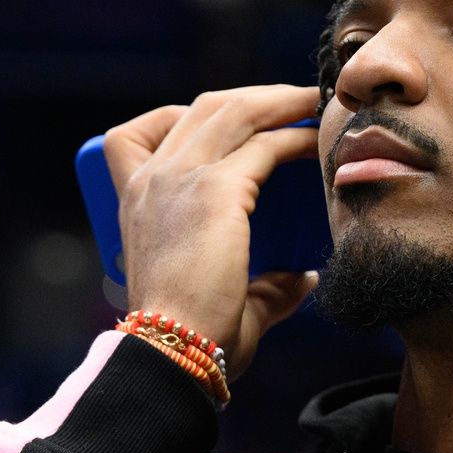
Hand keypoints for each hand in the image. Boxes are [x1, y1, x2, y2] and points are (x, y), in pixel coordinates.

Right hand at [104, 84, 320, 379]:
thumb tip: (300, 278)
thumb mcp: (217, 298)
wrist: (171, 353)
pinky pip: (264, 146)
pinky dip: (294, 138)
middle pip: (203, 109)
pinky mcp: (214, 191)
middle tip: (294, 105)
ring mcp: (179, 179)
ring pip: (234, 111)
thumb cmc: (190, 338)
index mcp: (135, 202)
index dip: (184, 117)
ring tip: (313, 103)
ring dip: (278, 102)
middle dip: (253, 99)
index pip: (137, 134)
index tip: (230, 125)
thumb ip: (263, 286)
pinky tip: (317, 142)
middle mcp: (151, 180)